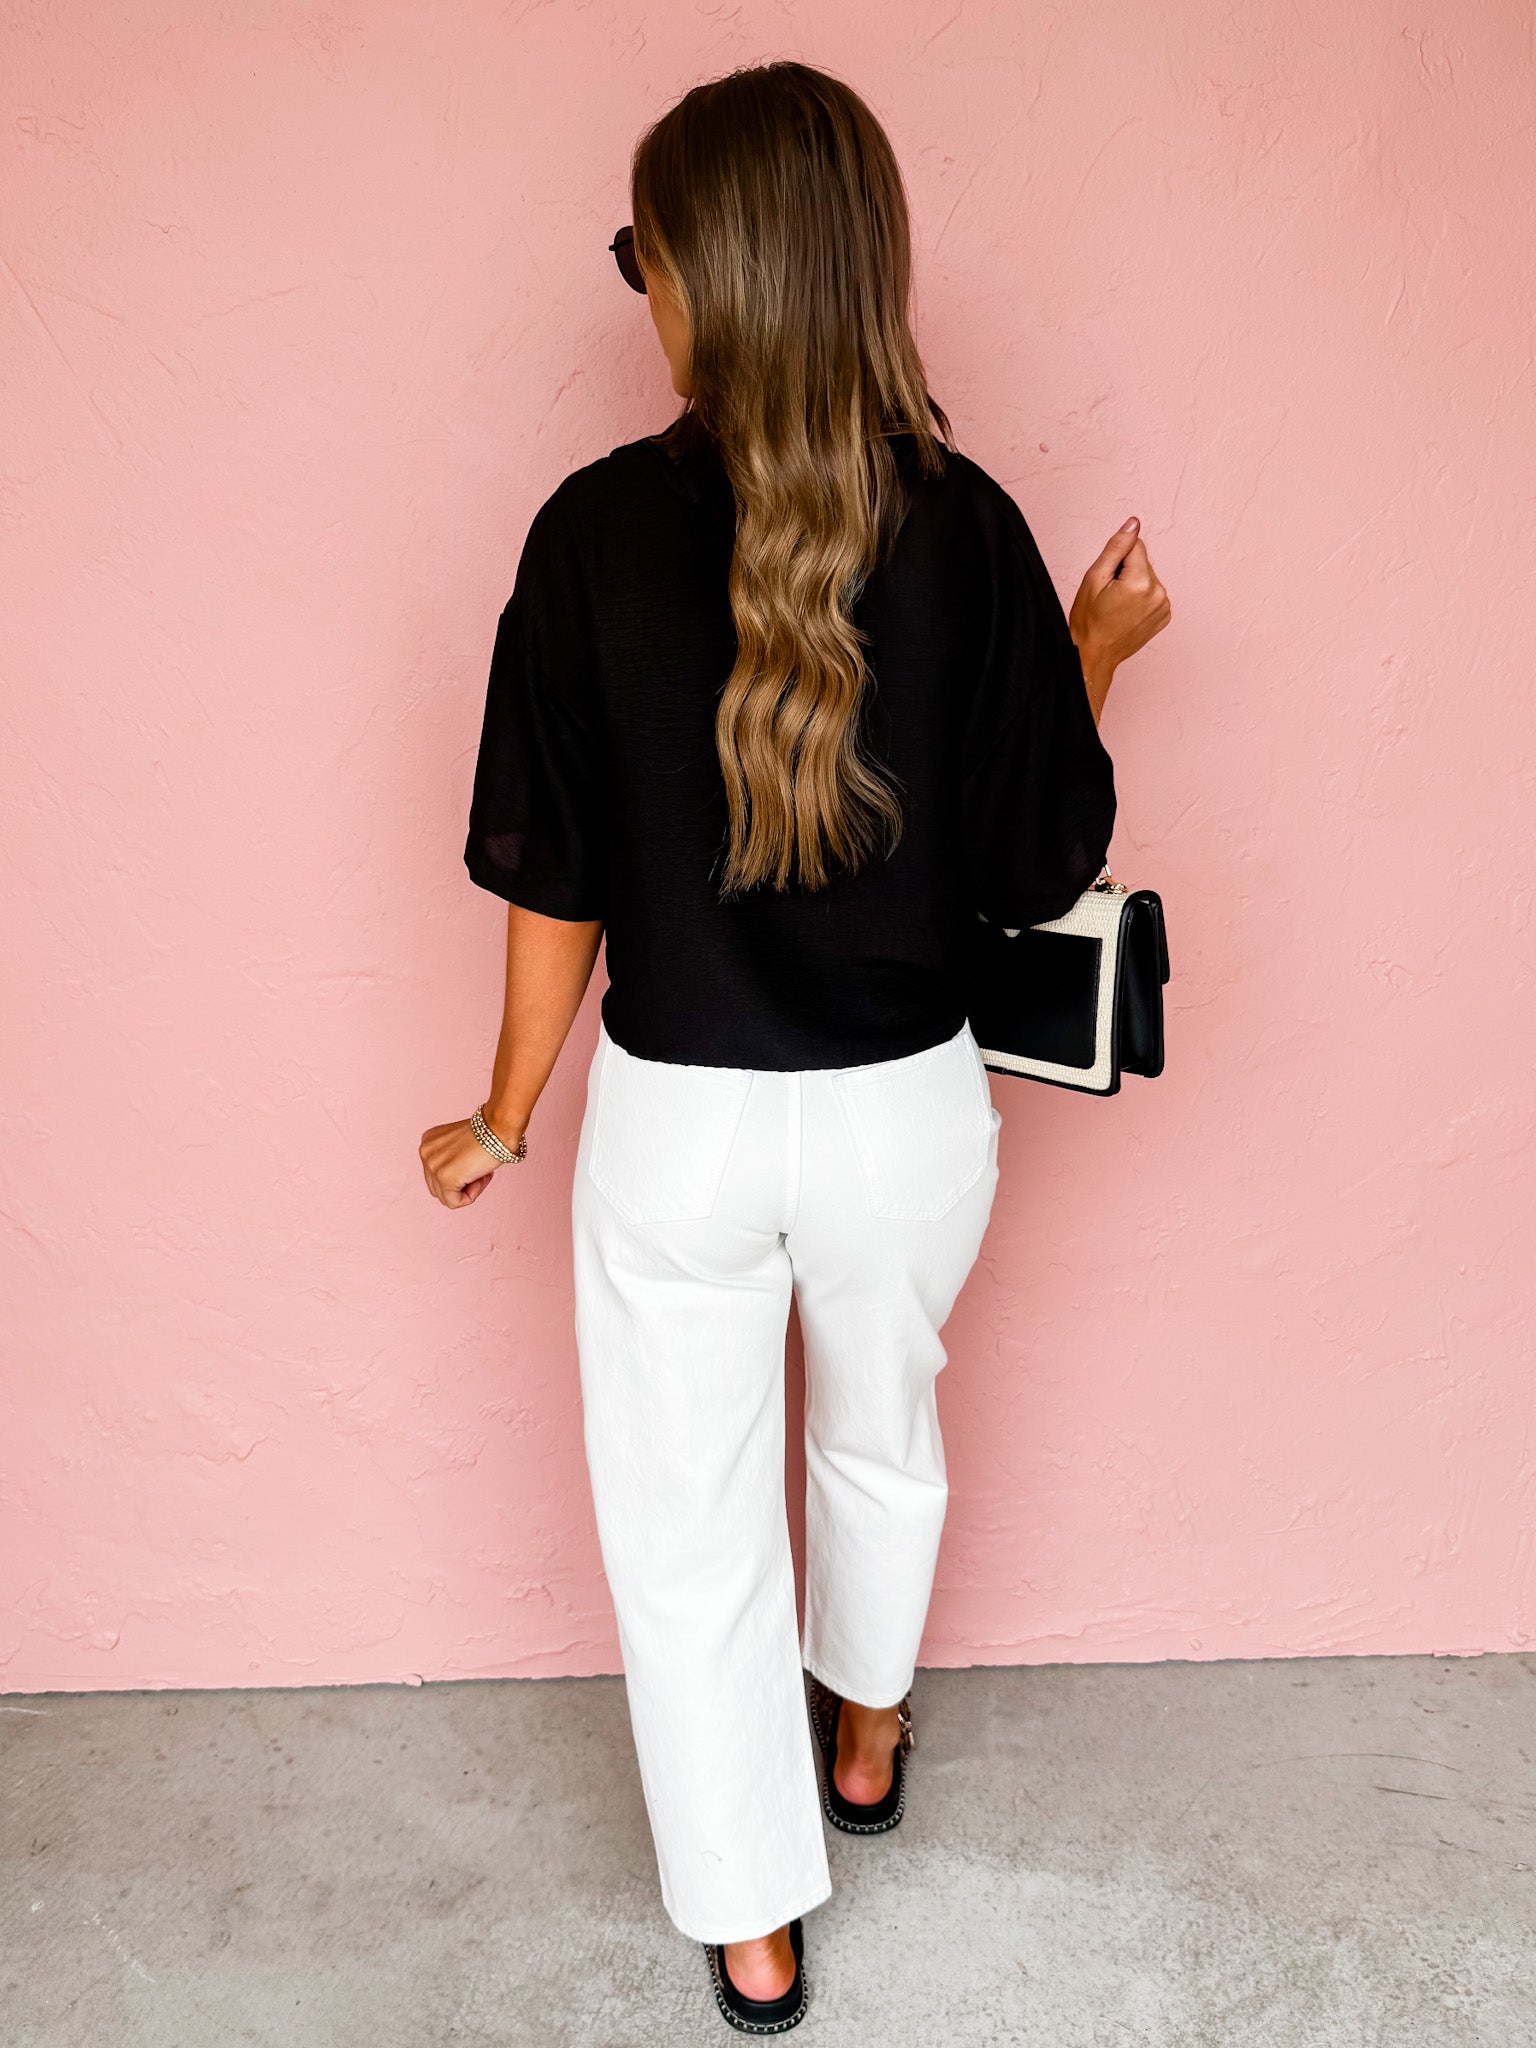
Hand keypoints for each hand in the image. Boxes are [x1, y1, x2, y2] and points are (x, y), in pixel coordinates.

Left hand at [418, 1116, 520, 1209]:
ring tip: (480, 1171)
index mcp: (428, 1142)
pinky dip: (471, 1196)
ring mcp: (432, 1165)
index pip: (435, 1175)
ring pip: (446, 1197)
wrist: (500, 1127)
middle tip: (479, 1168)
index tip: (475, 1161)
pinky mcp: (445, 1177)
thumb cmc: (490, 1134)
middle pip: (437, 1188)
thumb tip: (453, 1181)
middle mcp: (425, 1152)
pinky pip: (455, 1202)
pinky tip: (481, 1176)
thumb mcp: (460, 1145)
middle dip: (460, 1184)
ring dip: (467, 1189)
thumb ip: (450, 1160)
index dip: (459, 1174)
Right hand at [1069, 517, 1171, 717]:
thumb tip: (1133, 524)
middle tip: (1109, 595)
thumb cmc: (1089, 622)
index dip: (1116, 559)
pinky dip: (1141, 598)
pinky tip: (1127, 612)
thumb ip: (1116, 547)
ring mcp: (1164, 606)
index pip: (1135, 546)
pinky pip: (1153, 593)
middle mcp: (1159, 593)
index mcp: (1142, 582)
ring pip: (1148, 577)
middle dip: (1126, 572)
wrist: (1094, 655)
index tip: (1108, 579)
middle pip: (1143, 562)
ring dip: (1133, 585)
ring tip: (1117, 606)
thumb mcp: (1094, 578)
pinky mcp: (1164, 615)